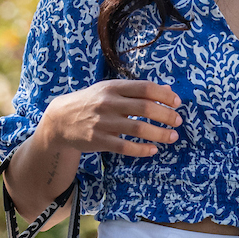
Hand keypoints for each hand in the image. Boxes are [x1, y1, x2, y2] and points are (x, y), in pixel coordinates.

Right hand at [40, 79, 182, 158]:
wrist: (60, 120)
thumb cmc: (91, 103)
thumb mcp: (110, 90)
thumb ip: (138, 90)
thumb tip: (168, 88)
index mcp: (113, 87)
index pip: (145, 88)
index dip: (165, 95)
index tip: (177, 103)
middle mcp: (108, 103)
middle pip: (145, 108)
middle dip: (167, 115)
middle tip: (178, 121)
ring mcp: (103, 122)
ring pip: (138, 128)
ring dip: (159, 134)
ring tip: (172, 137)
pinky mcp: (98, 140)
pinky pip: (125, 146)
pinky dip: (142, 150)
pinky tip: (153, 150)